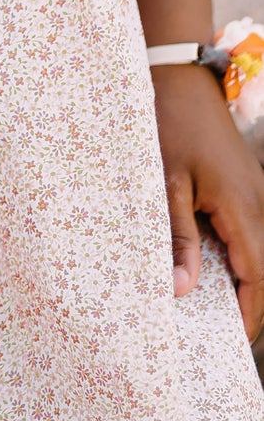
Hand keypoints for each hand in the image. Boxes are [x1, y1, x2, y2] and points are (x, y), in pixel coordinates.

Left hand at [153, 61, 263, 339]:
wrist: (180, 76)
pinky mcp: (246, 184)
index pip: (256, 280)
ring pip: (259, 250)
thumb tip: (181, 289)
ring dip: (241, 277)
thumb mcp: (165, 183)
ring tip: (211, 302)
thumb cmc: (170, 124)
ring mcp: (256, 192)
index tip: (230, 344)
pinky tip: (209, 259)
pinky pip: (250, 228)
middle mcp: (259, 204)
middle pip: (263, 269)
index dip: (248, 316)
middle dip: (245, 302)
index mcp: (242, 209)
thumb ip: (176, 237)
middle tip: (216, 330)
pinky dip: (237, 251)